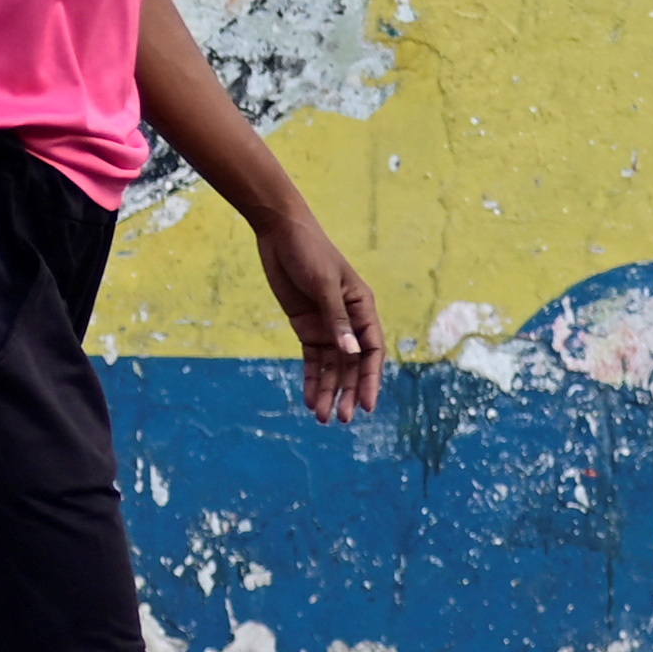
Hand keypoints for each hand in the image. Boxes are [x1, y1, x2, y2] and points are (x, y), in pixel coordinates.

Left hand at [252, 200, 383, 420]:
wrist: (280, 232)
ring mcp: (327, 326)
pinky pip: (311, 360)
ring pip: (331, 367)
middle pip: (352, 365)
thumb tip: (351, 354)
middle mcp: (349, 321)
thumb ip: (336, 319)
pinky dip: (310, 379)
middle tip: (341, 419)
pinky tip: (308, 400)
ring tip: (321, 417)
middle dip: (348, 392)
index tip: (367, 405)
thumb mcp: (324, 285)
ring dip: (328, 391)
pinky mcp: (307, 327)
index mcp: (363, 307)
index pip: (372, 351)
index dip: (370, 379)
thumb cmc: (309, 250)